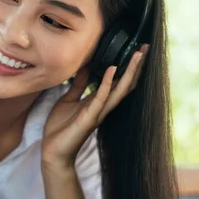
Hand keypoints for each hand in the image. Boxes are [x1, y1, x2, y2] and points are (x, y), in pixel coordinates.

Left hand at [41, 44, 148, 169]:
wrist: (53, 150)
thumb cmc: (60, 128)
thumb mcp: (68, 100)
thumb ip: (78, 85)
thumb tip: (86, 67)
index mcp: (98, 102)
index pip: (118, 82)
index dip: (128, 67)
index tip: (138, 49)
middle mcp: (102, 107)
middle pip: (125, 84)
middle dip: (136, 66)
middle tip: (146, 47)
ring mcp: (98, 113)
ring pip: (119, 90)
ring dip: (129, 72)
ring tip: (138, 55)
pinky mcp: (89, 118)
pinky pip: (100, 98)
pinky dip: (107, 84)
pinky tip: (111, 70)